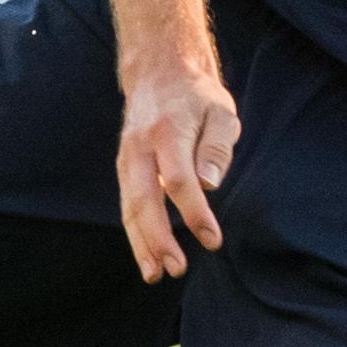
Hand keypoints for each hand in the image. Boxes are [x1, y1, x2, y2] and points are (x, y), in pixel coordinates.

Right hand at [118, 62, 240, 281]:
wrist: (159, 71)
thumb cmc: (198, 95)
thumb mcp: (221, 111)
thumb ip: (217, 146)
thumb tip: (209, 183)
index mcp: (168, 132)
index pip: (179, 180)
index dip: (195, 212)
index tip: (212, 239)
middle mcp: (141, 147)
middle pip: (145, 199)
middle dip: (159, 239)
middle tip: (176, 270)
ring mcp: (127, 157)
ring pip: (129, 206)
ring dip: (140, 244)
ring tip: (153, 275)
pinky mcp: (124, 166)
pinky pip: (127, 203)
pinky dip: (135, 231)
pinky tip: (146, 255)